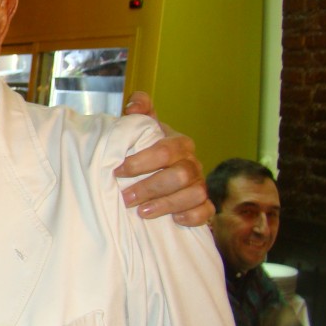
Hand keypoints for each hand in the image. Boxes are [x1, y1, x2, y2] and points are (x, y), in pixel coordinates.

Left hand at [114, 91, 213, 226]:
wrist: (158, 170)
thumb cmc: (146, 149)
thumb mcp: (140, 129)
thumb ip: (138, 111)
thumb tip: (134, 105)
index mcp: (179, 143)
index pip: (166, 151)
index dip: (141, 162)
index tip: (118, 171)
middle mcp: (192, 163)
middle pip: (181, 175)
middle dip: (151, 187)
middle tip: (126, 198)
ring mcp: (200, 184)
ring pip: (194, 194)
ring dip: (167, 204)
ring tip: (142, 212)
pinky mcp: (204, 204)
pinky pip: (207, 211)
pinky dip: (193, 216)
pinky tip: (174, 219)